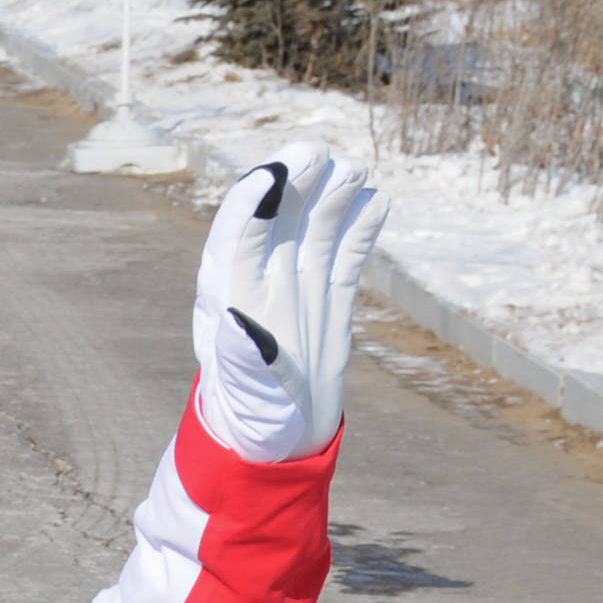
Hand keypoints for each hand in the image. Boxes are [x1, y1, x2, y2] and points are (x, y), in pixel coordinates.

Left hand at [191, 141, 385, 462]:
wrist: (279, 449)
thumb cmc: (254, 426)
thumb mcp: (250, 397)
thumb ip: (244, 359)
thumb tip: (237, 321)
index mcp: (225, 304)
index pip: (234, 241)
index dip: (249, 206)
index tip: (271, 176)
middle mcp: (257, 289)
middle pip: (272, 224)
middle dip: (291, 186)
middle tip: (314, 153)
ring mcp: (295, 292)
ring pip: (310, 233)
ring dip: (329, 200)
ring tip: (355, 170)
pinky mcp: (327, 305)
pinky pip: (342, 258)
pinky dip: (358, 231)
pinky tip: (377, 202)